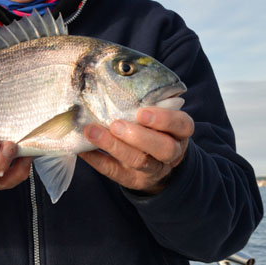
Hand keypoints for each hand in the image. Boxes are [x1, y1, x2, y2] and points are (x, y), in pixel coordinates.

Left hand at [79, 107, 193, 194]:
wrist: (156, 163)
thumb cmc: (155, 129)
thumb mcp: (160, 117)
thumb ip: (147, 104)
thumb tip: (115, 85)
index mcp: (180, 132)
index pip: (182, 125)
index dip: (164, 119)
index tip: (141, 112)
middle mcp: (171, 152)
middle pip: (164, 148)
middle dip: (140, 137)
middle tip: (116, 125)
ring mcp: (153, 169)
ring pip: (139, 161)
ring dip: (115, 146)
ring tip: (92, 132)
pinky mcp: (133, 179)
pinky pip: (115, 172)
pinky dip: (98, 159)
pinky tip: (83, 148)